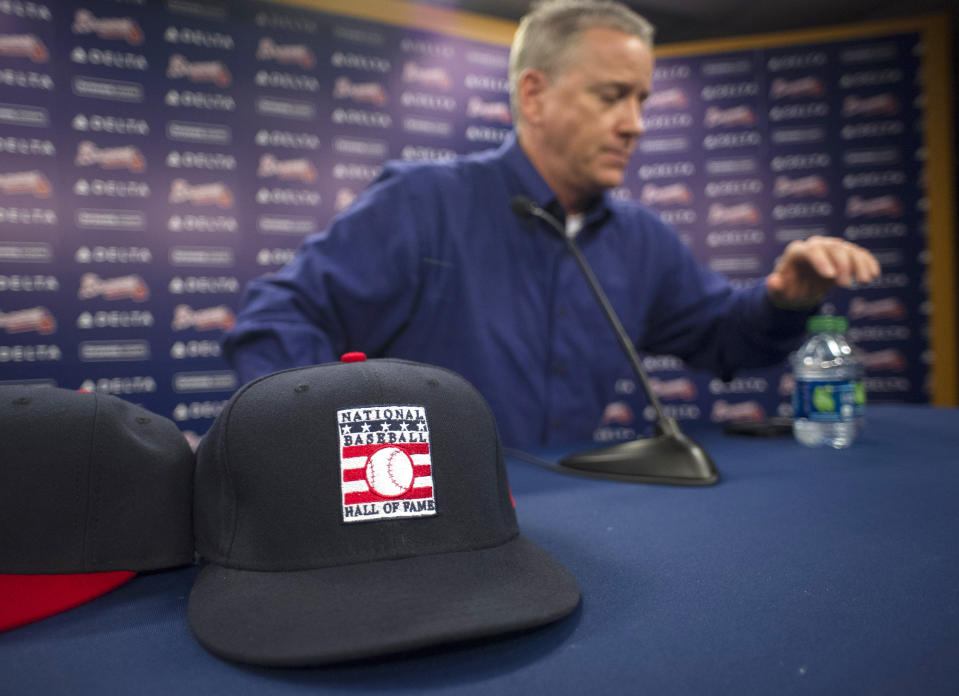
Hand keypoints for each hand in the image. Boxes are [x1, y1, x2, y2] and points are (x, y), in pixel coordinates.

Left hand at [766, 235, 880, 308]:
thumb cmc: (787, 289)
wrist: (799, 288)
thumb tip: (773, 281)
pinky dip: (868, 262)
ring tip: (865, 281)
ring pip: (848, 249)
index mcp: (797, 251)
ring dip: (859, 264)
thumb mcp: (778, 292)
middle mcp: (815, 246)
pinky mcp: (844, 255)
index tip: (831, 277)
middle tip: (845, 286)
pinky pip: (859, 254)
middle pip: (832, 248)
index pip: (811, 251)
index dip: (821, 261)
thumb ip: (775, 287)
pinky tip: (875, 274)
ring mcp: (831, 248)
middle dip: (842, 265)